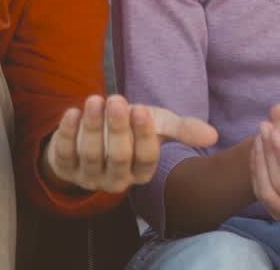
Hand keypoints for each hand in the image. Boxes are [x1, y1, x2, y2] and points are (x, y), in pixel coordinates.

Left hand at [42, 95, 218, 193]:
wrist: (99, 134)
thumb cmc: (134, 128)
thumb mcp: (159, 125)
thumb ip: (183, 129)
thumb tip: (213, 136)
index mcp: (143, 172)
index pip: (146, 158)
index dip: (143, 135)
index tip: (142, 109)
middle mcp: (117, 181)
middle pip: (118, 157)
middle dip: (116, 128)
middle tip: (117, 99)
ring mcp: (89, 178)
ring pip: (91, 155)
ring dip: (92, 126)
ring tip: (95, 99)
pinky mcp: (66, 169)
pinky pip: (65, 153)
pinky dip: (67, 132)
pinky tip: (72, 112)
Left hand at [250, 121, 279, 227]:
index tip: (276, 131)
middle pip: (278, 184)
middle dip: (268, 153)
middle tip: (264, 127)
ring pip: (265, 190)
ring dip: (260, 161)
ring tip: (259, 136)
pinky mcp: (277, 215)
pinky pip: (260, 193)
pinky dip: (256, 170)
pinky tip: (257, 149)